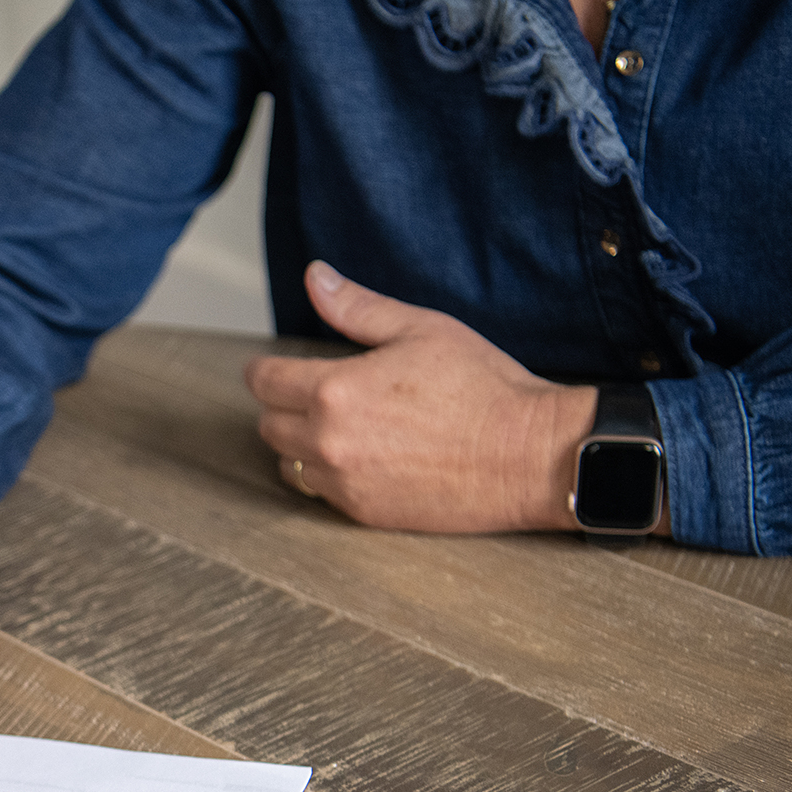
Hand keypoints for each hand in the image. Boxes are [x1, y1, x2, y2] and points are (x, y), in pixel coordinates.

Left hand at [246, 261, 599, 532]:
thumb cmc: (483, 388)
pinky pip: (319, 493)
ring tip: (334, 426)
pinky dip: (326, 475)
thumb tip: (316, 278)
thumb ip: (358, 308)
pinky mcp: (362, 514)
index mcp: (335, 390)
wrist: (527, 456)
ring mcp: (344, 482)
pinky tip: (358, 457)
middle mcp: (329, 441)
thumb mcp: (421, 330)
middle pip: (269, 424)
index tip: (269, 367)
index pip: (265, 382)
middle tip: (311, 392)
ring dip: (299, 444)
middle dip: (282, 405)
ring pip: (289, 463)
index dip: (264, 370)